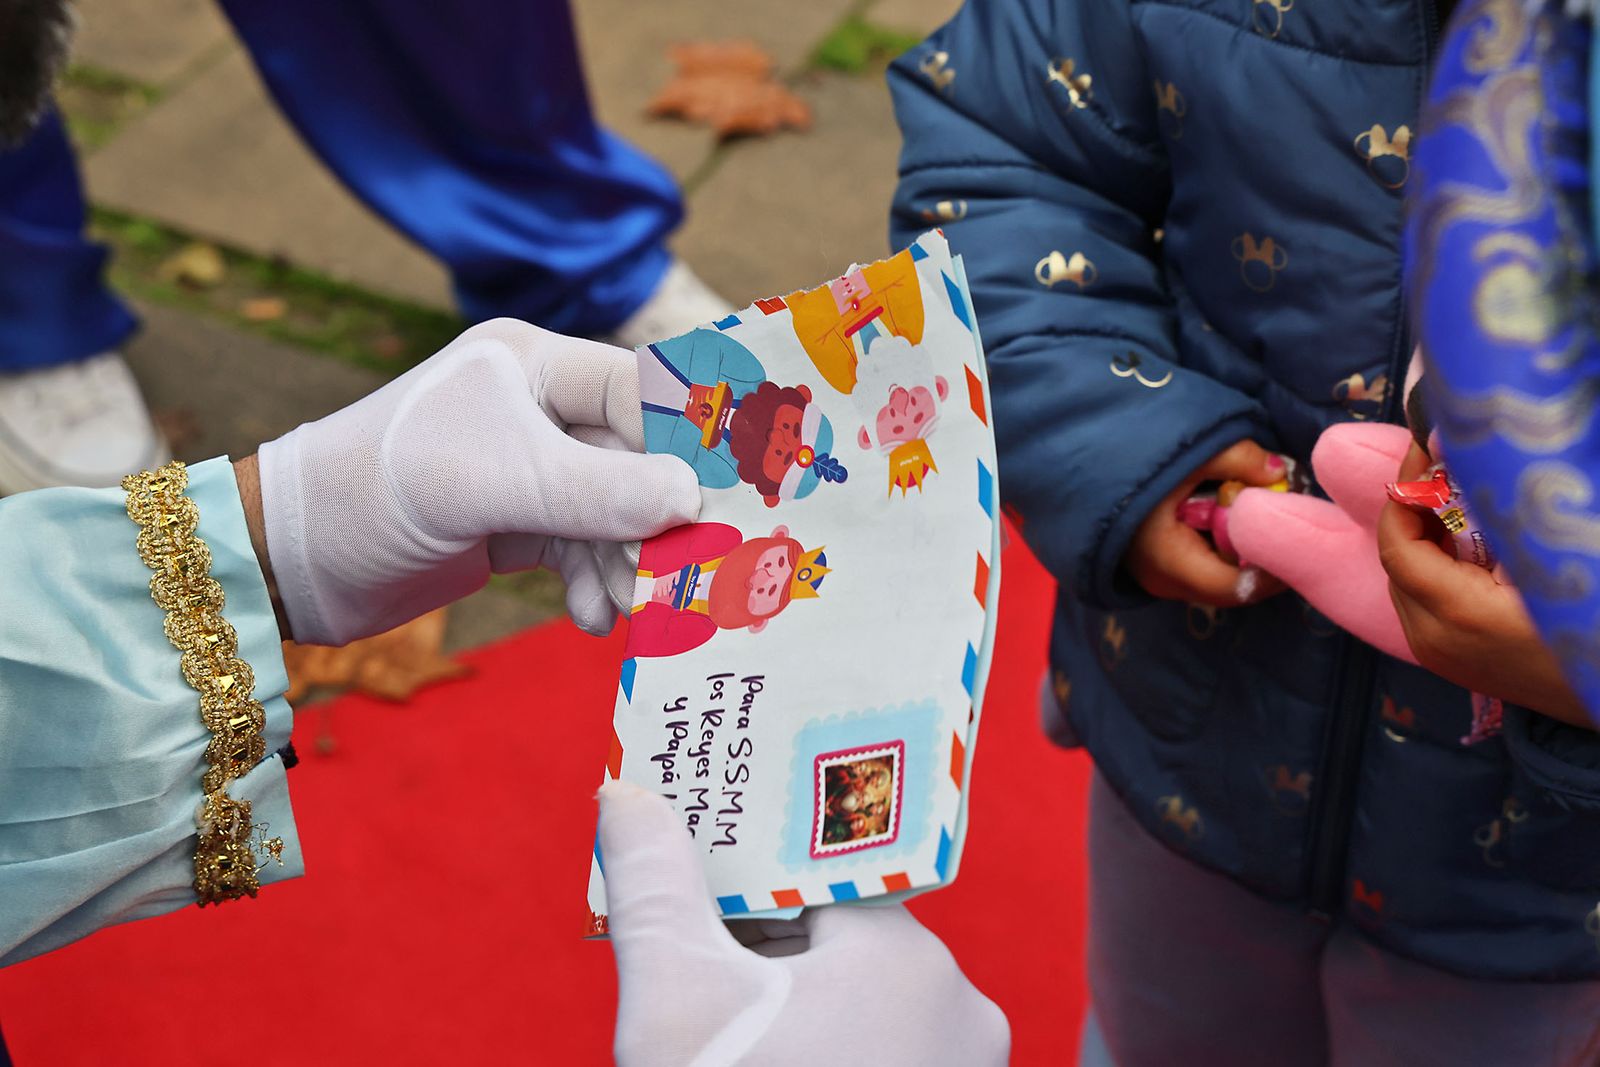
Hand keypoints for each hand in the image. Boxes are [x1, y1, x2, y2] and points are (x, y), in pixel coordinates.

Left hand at [254, 319, 699, 645]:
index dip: (689, 443)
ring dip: (624, 566)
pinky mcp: (514, 524)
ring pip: (613, 515)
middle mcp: (537, 409)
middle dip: (655, 522)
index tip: (732, 498)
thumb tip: (694, 500)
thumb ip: (597, 491)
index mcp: (532, 364)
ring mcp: (528, 470)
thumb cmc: (379, 489)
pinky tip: (591, 618)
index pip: (641, 391)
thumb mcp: (493, 482)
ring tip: (623, 610)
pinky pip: (581, 552)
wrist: (289, 560)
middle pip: (635, 461)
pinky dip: (592, 585)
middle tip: (682, 576)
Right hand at [599, 781, 1009, 1066]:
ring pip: (865, 1007)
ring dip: (793, 1007)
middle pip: (843, 942)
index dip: (748, 870)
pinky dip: (832, 1052)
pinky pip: (887, 1056)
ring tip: (724, 1030)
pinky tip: (767, 1061)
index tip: (695, 868)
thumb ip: (655, 887)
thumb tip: (624, 792)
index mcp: (906, 957)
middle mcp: (961, 1008)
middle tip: (691, 959)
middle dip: (760, 945)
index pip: (818, 876)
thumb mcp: (677, 1003)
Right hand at [1126, 440, 1287, 606]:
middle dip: (1262, 560)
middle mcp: (1162, 582)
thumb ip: (1240, 460)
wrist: (1072, 457)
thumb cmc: (1129, 459)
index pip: (1238, 587)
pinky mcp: (1155, 568)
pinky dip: (1223, 550)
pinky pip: (1202, 571)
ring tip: (1261, 519)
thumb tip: (1282, 470)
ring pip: (1217, 581)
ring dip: (1243, 555)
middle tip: (1288, 525)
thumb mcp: (1190, 451)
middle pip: (1230, 589)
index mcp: (1169, 560)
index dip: (1274, 566)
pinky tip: (1230, 519)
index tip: (1299, 534)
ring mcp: (1155, 579)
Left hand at [1378, 444, 1589, 727]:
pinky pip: (1420, 602)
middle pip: (1397, 560)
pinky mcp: (1447, 661)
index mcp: (1458, 614)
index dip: (1405, 492)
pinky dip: (1432, 566)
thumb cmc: (1590, 624)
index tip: (1423, 450)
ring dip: (1423, 536)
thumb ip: (1502, 513)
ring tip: (1456, 498)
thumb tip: (1461, 454)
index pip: (1398, 544)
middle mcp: (1434, 639)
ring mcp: (1437, 655)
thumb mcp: (1548, 561)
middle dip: (1413, 509)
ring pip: (1405, 580)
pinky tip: (1466, 542)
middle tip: (1443, 466)